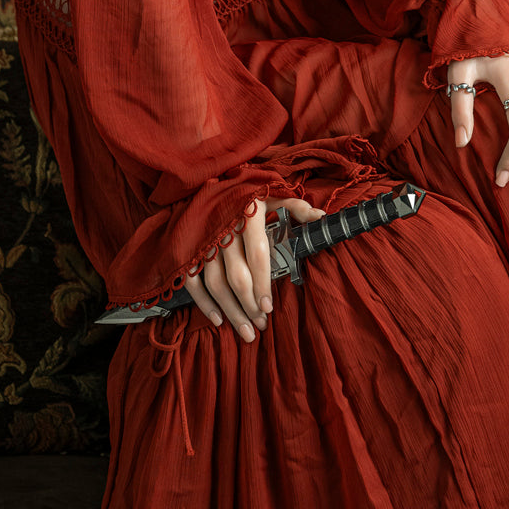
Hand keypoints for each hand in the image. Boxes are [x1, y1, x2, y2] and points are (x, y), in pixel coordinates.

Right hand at [184, 196, 323, 339]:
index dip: (263, 283)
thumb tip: (321, 217)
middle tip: (260, 325)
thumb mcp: (271, 192)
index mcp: (247, 214)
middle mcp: (223, 228)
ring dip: (230, 310)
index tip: (269, 308)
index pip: (257, 254)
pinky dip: (203, 302)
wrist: (207, 178)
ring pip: (214, 283)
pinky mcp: (188, 247)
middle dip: (249, 305)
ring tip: (246, 330)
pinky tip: (217, 319)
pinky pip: (192, 280)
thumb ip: (295, 206)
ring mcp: (203, 239)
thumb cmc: (245, 190)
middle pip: (236, 276)